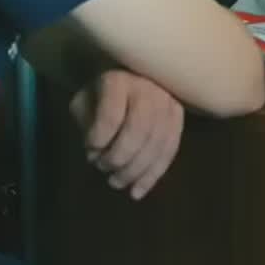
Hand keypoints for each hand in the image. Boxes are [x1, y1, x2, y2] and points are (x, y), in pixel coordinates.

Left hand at [68, 70, 184, 199]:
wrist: (130, 73)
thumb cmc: (101, 93)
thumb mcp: (84, 101)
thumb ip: (86, 123)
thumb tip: (97, 152)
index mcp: (118, 79)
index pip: (112, 114)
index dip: (99, 138)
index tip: (89, 149)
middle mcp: (148, 87)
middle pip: (139, 129)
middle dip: (120, 157)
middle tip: (104, 169)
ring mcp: (168, 100)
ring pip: (158, 142)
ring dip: (137, 170)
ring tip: (117, 184)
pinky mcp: (179, 115)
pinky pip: (171, 148)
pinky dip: (154, 174)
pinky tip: (138, 191)